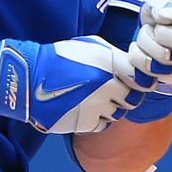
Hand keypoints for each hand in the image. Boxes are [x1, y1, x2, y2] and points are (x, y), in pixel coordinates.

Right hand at [0, 36, 147, 133]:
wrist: (30, 77)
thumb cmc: (61, 58)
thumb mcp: (91, 46)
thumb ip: (116, 56)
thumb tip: (133, 67)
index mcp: (109, 63)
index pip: (141, 79)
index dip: (138, 81)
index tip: (131, 81)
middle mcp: (106, 85)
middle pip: (133, 99)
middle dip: (126, 96)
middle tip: (113, 92)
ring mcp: (96, 105)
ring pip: (117, 114)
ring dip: (110, 108)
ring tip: (93, 99)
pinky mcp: (84, 122)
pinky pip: (101, 125)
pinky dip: (96, 119)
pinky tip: (84, 108)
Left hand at [128, 0, 171, 90]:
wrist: (149, 34)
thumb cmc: (162, 13)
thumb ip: (163, 0)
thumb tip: (168, 17)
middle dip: (163, 32)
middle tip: (158, 26)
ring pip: (165, 59)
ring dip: (147, 43)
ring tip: (149, 35)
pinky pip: (152, 72)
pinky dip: (140, 58)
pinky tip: (144, 51)